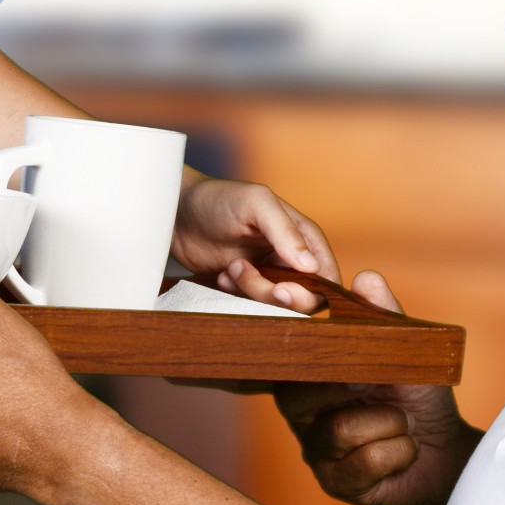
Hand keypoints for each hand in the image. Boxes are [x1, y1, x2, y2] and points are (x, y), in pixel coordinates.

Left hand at [174, 175, 339, 311]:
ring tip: (231, 267)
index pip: (327, 275)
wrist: (177, 212)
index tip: (284, 289)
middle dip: (274, 293)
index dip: (314, 291)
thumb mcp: (255, 203)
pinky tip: (222, 275)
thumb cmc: (218, 198)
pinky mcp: (247, 288)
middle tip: (243, 271)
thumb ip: (285, 231)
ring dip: (252, 291)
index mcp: (304, 236)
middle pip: (304, 298)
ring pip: (277, 305)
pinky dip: (238, 297)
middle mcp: (291, 259)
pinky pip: (253, 307)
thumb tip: (311, 266)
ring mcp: (269, 275)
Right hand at [274, 272, 482, 504]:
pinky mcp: (337, 483)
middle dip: (345, 384)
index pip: (287, 360)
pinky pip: (365, 463)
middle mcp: (303, 415)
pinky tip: (404, 449)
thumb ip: (383, 314)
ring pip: (341, 431)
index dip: (295, 347)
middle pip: (296, 397)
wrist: (446, 450)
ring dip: (389, 423)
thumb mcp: (405, 348)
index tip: (315, 333)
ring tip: (403, 422)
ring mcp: (317, 451)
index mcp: (311, 376)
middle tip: (371, 379)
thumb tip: (365, 277)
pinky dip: (399, 451)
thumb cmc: (417, 395)